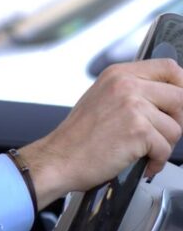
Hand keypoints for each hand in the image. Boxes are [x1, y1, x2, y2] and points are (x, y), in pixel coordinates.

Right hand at [19, 58, 182, 208]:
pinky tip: (142, 162)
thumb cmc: (78, 136)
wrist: (59, 158)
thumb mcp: (102, 98)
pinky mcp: (138, 131)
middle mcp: (126, 85)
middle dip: (176, 121)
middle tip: (160, 135)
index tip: (176, 104)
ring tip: (144, 151)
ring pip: (176, 127)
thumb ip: (132, 91)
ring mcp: (133, 107)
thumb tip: (167, 98)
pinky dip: (157, 161)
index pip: (169, 68)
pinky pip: (166, 148)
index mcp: (118, 74)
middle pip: (180, 97)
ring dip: (164, 145)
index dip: (181, 86)